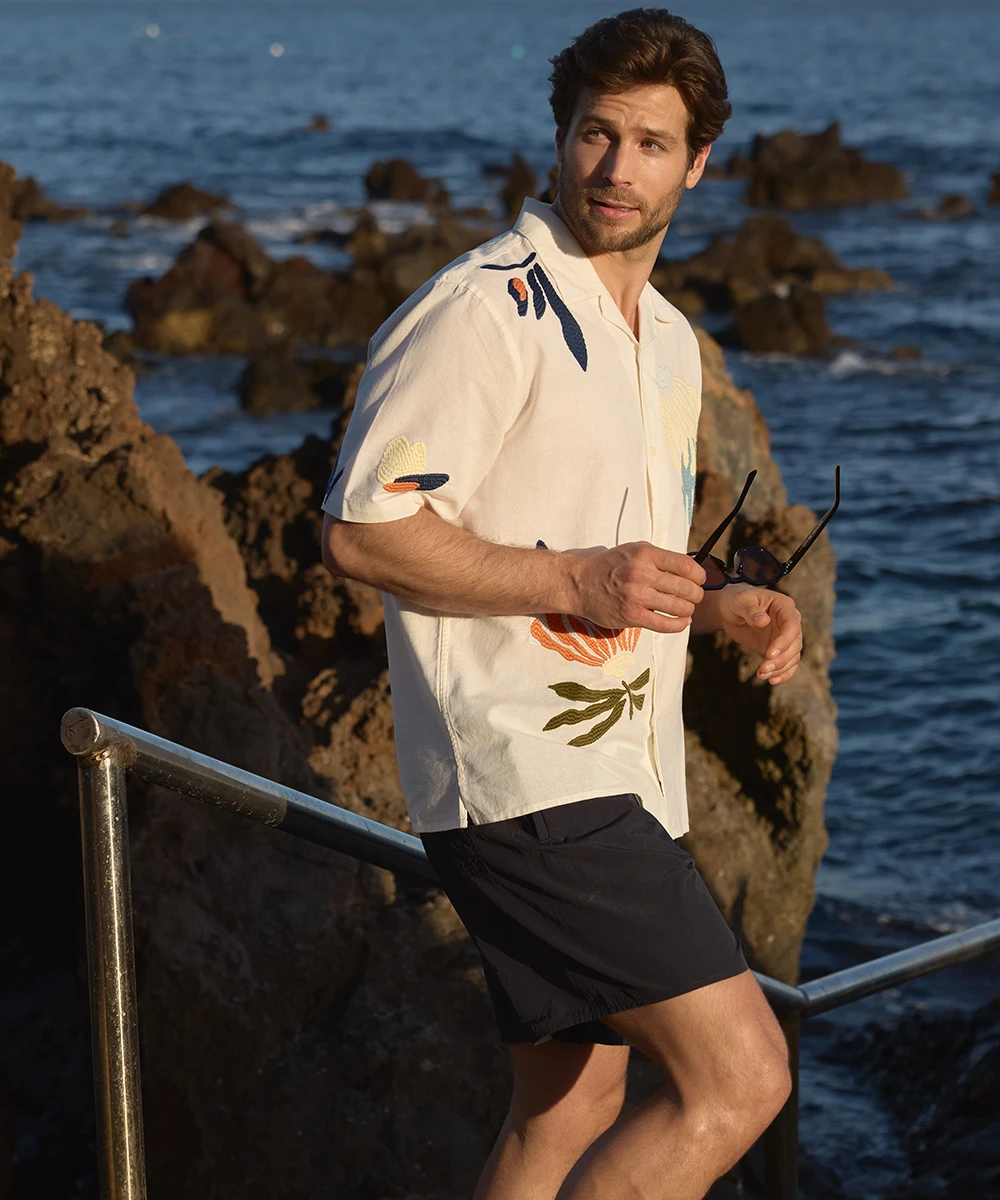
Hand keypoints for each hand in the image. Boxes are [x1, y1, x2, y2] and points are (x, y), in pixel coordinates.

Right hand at [571, 542, 705, 633]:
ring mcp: (636, 596)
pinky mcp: (631, 616)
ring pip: (679, 607)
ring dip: (688, 610)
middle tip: (694, 597)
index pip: (687, 566)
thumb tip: (691, 570)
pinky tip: (681, 622)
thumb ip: (660, 558)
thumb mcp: (635, 550)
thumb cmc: (610, 566)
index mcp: (646, 554)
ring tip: (685, 609)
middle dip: (696, 595)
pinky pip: (665, 624)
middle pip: (687, 588)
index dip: (699, 576)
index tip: (698, 581)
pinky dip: (679, 625)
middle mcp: (642, 574)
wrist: (580, 583)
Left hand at [716, 586, 802, 684]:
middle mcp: (790, 621)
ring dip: (780, 669)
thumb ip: (751, 611)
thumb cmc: (736, 601)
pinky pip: (788, 663)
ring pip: (793, 656)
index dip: (784, 641)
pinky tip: (772, 681)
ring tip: (762, 675)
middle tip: (763, 669)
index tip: (769, 654)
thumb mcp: (740, 602)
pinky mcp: (779, 649)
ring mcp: (786, 636)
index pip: (792, 625)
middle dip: (781, 659)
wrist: (731, 611)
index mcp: (784, 606)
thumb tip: (764, 621)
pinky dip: (783, 674)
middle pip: (795, 644)